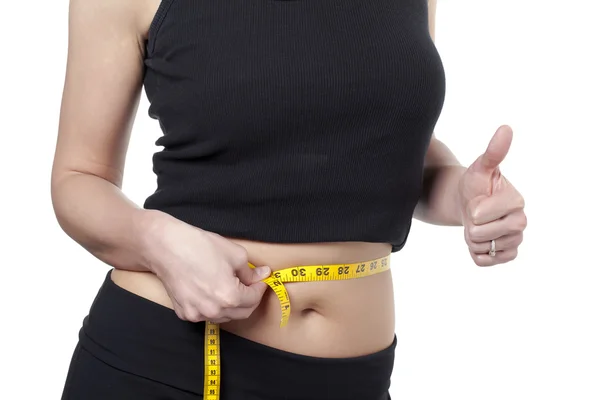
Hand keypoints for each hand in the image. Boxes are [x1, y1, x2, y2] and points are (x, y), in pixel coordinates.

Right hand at [139, 211, 271, 321]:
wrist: (166, 247)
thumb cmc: (199, 247)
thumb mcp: (235, 254)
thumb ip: (250, 271)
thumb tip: (262, 275)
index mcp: (229, 297)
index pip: (254, 299)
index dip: (260, 288)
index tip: (260, 279)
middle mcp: (213, 311)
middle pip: (242, 313)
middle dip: (249, 299)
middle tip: (250, 283)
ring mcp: (197, 315)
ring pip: (224, 316)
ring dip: (232, 305)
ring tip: (229, 285)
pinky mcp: (184, 313)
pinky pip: (206, 314)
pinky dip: (214, 306)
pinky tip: (211, 290)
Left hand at [458, 125, 526, 265]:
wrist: (470, 203)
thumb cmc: (476, 184)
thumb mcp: (480, 166)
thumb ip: (494, 151)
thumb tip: (505, 128)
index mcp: (516, 202)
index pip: (479, 216)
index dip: (471, 210)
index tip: (477, 200)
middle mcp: (521, 223)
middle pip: (479, 234)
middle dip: (470, 224)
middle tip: (475, 214)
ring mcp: (515, 241)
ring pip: (481, 248)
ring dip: (471, 238)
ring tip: (478, 224)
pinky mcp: (507, 255)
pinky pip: (483, 261)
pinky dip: (475, 252)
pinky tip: (481, 239)